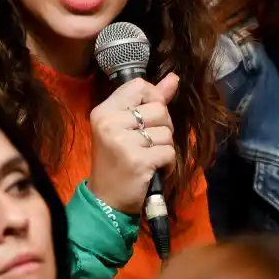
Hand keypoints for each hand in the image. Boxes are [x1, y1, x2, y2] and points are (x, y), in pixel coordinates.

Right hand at [89, 74, 178, 213]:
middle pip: (158, 108)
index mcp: (104, 111)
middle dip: (163, 126)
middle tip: (149, 143)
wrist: (106, 200)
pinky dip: (167, 164)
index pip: (139, 85)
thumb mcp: (125, 128)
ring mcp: (122, 141)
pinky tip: (154, 170)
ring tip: (149, 158)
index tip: (148, 118)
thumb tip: (174, 78)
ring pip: (166, 131)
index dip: (154, 98)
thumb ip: (149, 101)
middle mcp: (110, 123)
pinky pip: (169, 152)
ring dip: (165, 148)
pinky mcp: (137, 160)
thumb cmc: (116, 162)